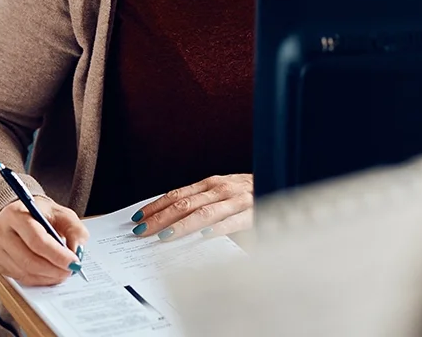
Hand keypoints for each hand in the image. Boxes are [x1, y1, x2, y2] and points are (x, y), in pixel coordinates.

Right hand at [0, 196, 88, 286]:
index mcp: (16, 213)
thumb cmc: (40, 213)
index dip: (57, 254)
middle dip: (53, 269)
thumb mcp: (61, 213)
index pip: (36, 239)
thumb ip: (74, 230)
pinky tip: (49, 274)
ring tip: (62, 273)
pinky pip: (19, 278)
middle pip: (28, 259)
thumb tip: (77, 251)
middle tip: (70, 271)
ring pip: (23, 272)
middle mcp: (1, 231)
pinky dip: (37, 280)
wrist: (19, 215)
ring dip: (47, 277)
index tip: (73, 262)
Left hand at [131, 174, 252, 241]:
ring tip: (164, 237)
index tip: (138, 218)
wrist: (283, 184)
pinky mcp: (253, 212)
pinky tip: (203, 236)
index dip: (156, 206)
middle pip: (185, 204)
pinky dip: (217, 228)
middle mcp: (222, 188)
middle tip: (142, 232)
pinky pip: (233, 221)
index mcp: (212, 184)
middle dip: (160, 218)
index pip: (177, 195)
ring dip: (181, 225)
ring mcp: (237, 199)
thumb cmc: (249, 197)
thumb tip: (170, 222)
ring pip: (204, 212)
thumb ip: (202, 206)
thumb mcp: (223, 196)